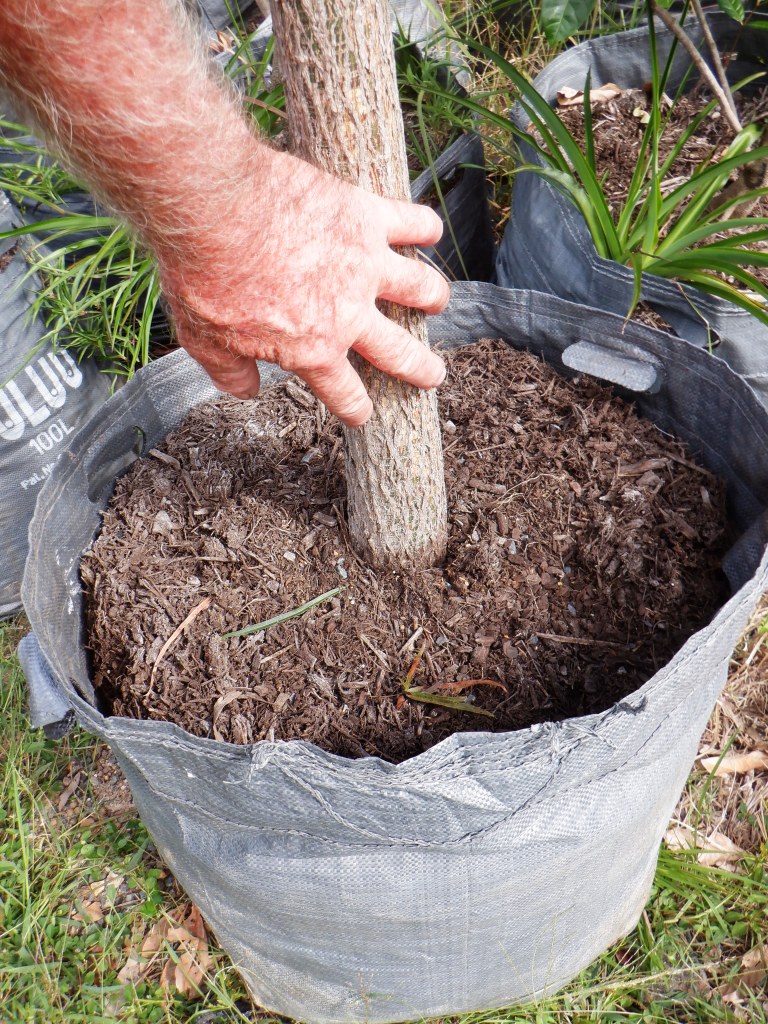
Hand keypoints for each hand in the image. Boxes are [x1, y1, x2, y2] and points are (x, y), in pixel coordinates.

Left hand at [159, 153, 449, 426]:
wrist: (213, 207)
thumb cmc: (205, 275)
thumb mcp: (205, 340)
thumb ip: (230, 372)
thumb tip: (246, 391)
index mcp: (312, 349)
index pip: (345, 393)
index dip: (355, 409)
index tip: (362, 415)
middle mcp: (349, 314)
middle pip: (399, 353)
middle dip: (421, 370)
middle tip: (434, 375)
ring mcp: (364, 264)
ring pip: (419, 287)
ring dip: (433, 297)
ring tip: (437, 302)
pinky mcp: (366, 216)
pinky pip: (411, 221)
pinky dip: (425, 227)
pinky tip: (430, 231)